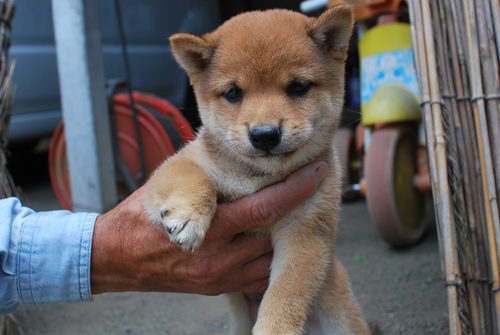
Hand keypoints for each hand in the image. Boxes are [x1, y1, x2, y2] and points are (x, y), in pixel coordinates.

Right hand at [90, 161, 327, 294]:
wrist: (116, 258)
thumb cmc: (142, 214)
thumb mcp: (168, 181)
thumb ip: (204, 167)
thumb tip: (236, 145)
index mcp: (208, 228)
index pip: (264, 208)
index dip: (296, 189)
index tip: (318, 171)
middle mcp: (218, 259)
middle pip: (275, 238)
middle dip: (301, 213)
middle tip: (319, 188)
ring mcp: (220, 278)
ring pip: (272, 261)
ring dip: (290, 238)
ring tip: (303, 212)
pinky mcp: (219, 288)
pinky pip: (258, 277)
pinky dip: (273, 259)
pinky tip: (279, 240)